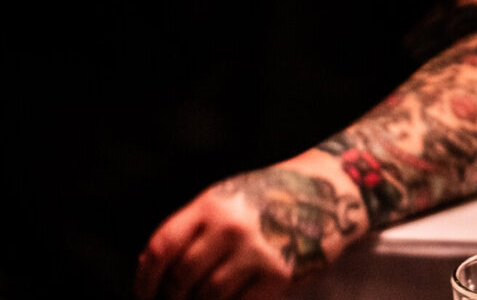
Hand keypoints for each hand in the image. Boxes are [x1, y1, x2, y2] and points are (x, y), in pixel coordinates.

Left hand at [134, 161, 363, 299]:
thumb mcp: (228, 198)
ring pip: (208, 296)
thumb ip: (193, 226)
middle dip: (171, 298)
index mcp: (211, 204)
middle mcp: (230, 227)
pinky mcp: (279, 274)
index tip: (145, 294)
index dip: (146, 278)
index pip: (162, 247)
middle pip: (182, 277)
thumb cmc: (270, 197)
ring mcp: (255, 251)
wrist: (325, 194)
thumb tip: (150, 265)